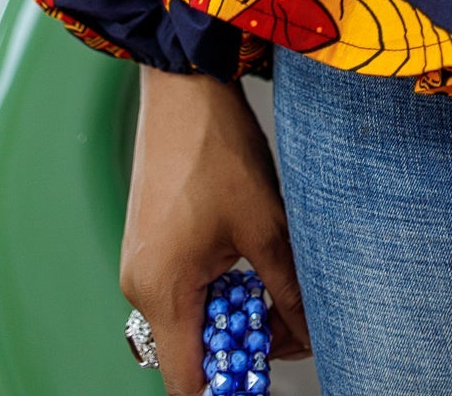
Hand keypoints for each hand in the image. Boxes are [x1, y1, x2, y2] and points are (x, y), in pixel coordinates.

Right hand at [122, 69, 309, 392]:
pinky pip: (181, 290)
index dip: (229, 389)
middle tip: (290, 327)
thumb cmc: (217, 148)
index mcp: (162, 291)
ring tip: (277, 290)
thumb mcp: (265, 225)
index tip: (264, 378)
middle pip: (190, 352)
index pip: (188, 382)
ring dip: (232, 316)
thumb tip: (310, 332)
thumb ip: (286, 289)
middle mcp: (141, 285)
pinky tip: (251, 265)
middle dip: (241, 349)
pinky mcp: (150, 243)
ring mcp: (142, 264)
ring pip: (189, 319)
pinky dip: (217, 290)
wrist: (185, 86)